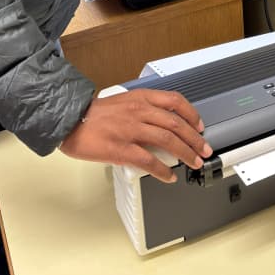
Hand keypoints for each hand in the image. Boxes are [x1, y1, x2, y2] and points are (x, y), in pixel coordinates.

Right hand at [59, 88, 211, 182]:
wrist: (69, 120)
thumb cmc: (93, 114)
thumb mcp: (122, 102)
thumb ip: (142, 110)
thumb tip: (161, 125)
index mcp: (139, 98)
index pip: (174, 101)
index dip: (192, 114)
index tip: (200, 125)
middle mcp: (138, 111)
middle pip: (176, 123)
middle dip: (195, 138)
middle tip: (204, 149)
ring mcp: (131, 129)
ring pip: (167, 141)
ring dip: (185, 153)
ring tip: (193, 162)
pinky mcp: (121, 148)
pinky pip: (149, 160)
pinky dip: (162, 170)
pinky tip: (168, 176)